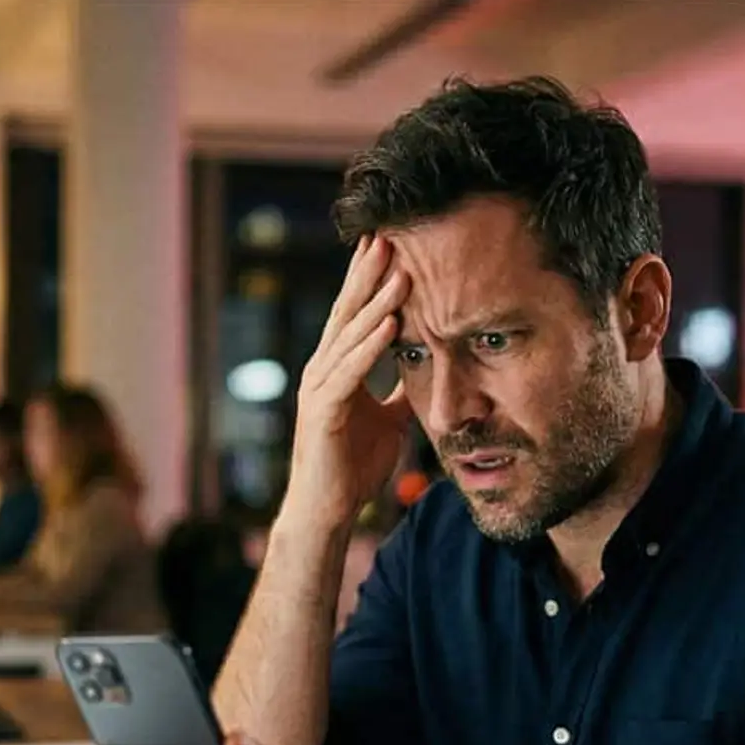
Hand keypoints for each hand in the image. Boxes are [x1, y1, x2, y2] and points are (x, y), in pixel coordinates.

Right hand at [282, 235, 412, 531]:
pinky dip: (369, 346)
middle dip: (368, 273)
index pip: (354, 314)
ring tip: (399, 270)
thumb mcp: (389, 421)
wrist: (327, 510)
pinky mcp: (323, 410)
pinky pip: (349, 371)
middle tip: (388, 234)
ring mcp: (319, 387)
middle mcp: (322, 369)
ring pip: (350, 335)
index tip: (389, 244)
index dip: (370, 279)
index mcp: (337, 368)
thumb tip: (424, 372)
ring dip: (376, 301)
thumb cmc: (352, 467)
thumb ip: (400, 393)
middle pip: (348, 312)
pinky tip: (389, 323)